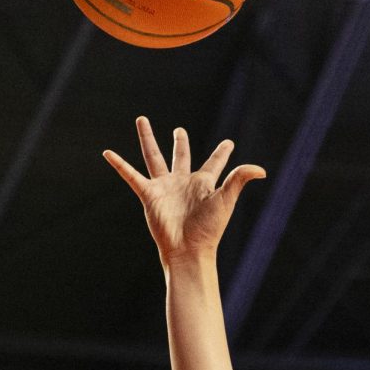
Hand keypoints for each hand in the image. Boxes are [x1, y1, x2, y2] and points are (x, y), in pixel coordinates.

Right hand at [103, 116, 264, 267]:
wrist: (188, 250)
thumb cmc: (209, 229)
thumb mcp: (226, 199)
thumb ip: (239, 179)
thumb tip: (261, 170)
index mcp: (204, 183)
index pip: (214, 163)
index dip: (222, 153)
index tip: (229, 143)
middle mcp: (183, 183)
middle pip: (180, 155)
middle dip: (180, 142)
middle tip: (179, 130)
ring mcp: (165, 188)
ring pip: (154, 157)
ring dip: (148, 139)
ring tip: (141, 120)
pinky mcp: (149, 195)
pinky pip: (131, 176)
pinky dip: (120, 164)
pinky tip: (107, 152)